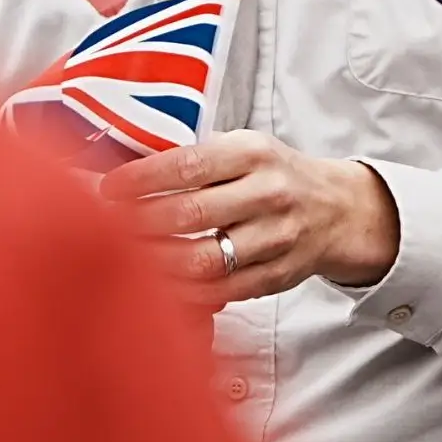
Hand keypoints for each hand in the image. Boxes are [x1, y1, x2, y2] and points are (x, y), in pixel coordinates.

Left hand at [101, 130, 401, 308]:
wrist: (338, 208)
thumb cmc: (275, 176)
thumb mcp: (243, 149)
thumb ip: (194, 159)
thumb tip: (123, 174)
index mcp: (253, 154)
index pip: (185, 166)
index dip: (139, 181)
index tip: (106, 190)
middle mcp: (268, 193)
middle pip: (188, 215)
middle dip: (138, 224)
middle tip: (102, 229)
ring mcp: (277, 237)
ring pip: (203, 260)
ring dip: (156, 264)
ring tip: (125, 262)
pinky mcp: (278, 274)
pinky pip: (222, 290)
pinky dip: (186, 292)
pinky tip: (160, 286)